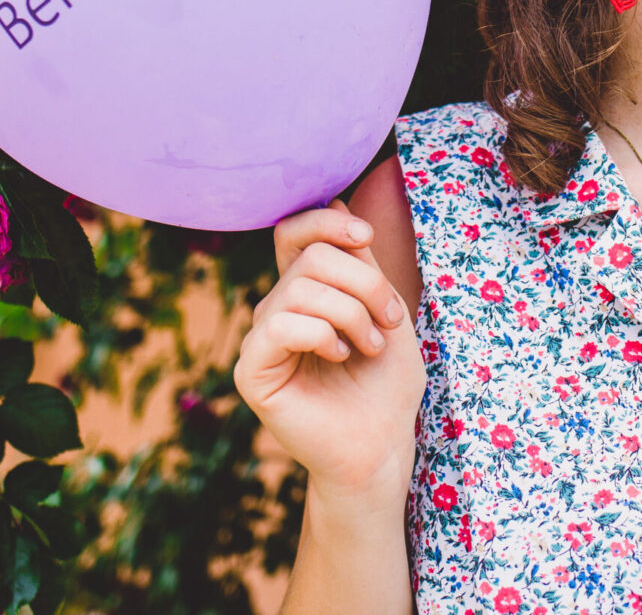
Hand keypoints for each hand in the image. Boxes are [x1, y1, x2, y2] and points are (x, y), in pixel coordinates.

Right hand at [235, 196, 425, 498]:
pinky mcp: (253, 371)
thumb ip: (359, 260)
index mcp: (306, 292)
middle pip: (309, 257)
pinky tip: (339, 358)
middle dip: (364, 282)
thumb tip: (334, 196)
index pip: (294, 232)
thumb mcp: (385, 308)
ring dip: (352, 314)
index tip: (365, 236)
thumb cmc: (388, 383)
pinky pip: (277, 324)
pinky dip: (321, 333)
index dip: (325, 221)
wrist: (384, 445)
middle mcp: (277, 309)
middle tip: (389, 322)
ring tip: (369, 348)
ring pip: (299, 289)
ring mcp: (262, 340)